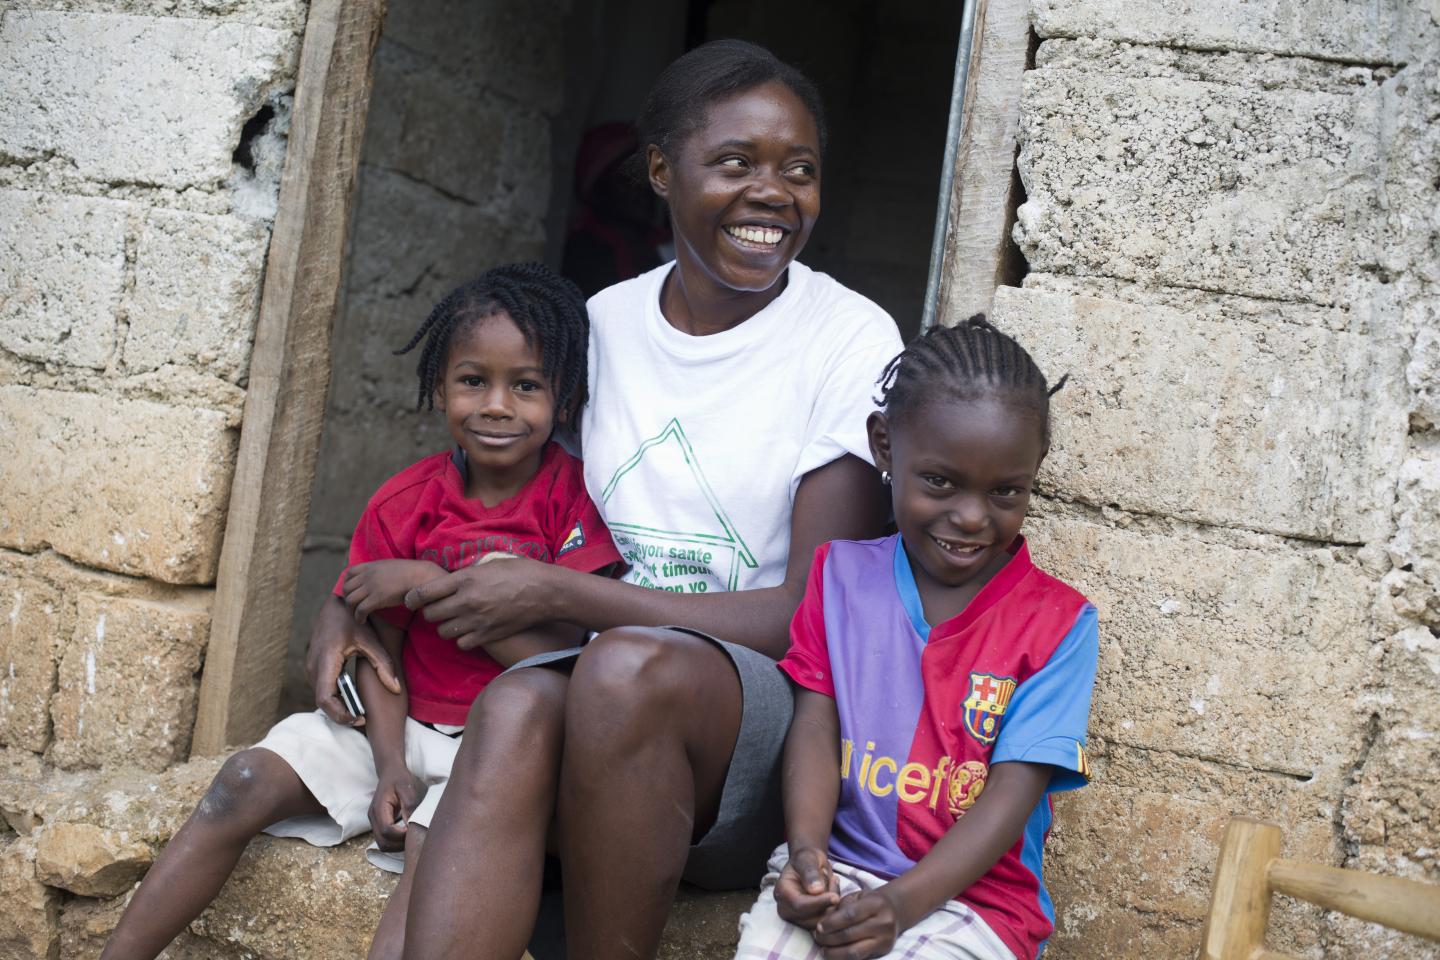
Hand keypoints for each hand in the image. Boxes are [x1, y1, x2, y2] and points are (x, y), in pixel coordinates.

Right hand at [306, 597, 400, 726]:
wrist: (336, 604)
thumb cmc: (353, 620)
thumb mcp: (371, 640)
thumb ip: (383, 664)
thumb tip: (396, 689)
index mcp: (326, 660)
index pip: (325, 698)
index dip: (340, 713)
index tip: (358, 718)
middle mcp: (313, 666)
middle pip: (322, 702)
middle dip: (341, 714)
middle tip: (362, 719)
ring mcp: (310, 667)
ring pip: (321, 697)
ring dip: (337, 707)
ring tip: (359, 711)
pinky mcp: (313, 666)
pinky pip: (321, 688)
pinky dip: (335, 697)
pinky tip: (352, 698)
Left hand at [343, 560, 444, 623]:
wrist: (421, 577)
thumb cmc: (411, 573)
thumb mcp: (391, 566)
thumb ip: (380, 571)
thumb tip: (378, 578)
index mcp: (372, 566)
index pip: (349, 573)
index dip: (347, 584)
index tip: (352, 592)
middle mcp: (368, 575)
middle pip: (346, 588)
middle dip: (348, 599)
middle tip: (354, 607)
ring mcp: (371, 587)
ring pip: (350, 600)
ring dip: (351, 610)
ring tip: (358, 615)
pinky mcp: (376, 599)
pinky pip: (360, 610)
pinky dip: (358, 617)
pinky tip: (363, 620)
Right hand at [368, 766, 427, 851]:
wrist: (390, 772)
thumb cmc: (400, 779)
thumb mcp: (407, 788)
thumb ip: (409, 805)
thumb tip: (412, 824)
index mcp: (379, 808)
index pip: (386, 830)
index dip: (400, 835)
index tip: (413, 830)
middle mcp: (373, 817)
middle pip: (383, 842)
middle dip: (399, 844)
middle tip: (414, 838)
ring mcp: (374, 822)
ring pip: (382, 844)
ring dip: (397, 846)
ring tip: (410, 838)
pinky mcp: (378, 824)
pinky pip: (384, 840)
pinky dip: (394, 843)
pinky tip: (406, 835)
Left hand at [404, 554, 555, 650]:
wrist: (547, 592)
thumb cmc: (521, 572)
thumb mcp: (490, 564)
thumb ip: (467, 573)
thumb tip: (450, 578)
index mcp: (465, 579)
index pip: (424, 592)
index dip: (412, 597)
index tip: (410, 600)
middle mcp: (467, 601)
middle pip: (430, 615)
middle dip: (431, 612)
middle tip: (439, 608)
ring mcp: (477, 620)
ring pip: (443, 631)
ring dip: (446, 626)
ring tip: (455, 619)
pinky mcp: (488, 635)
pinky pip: (461, 644)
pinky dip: (462, 639)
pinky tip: (470, 631)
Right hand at [775, 846, 839, 929]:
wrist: (809, 865)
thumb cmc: (806, 860)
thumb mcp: (807, 859)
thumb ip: (810, 872)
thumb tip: (816, 890)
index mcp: (781, 893)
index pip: (800, 906)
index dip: (819, 903)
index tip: (836, 897)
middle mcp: (786, 910)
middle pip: (811, 918)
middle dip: (827, 903)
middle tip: (834, 879)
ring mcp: (796, 918)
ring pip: (821, 921)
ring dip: (832, 905)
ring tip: (833, 882)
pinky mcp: (808, 923)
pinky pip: (826, 922)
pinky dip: (834, 909)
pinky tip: (834, 891)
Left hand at [813, 886, 904, 959]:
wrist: (893, 913)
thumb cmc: (869, 902)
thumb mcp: (857, 897)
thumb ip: (841, 907)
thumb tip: (822, 922)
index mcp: (876, 903)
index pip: (850, 915)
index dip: (832, 923)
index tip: (819, 926)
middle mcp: (883, 922)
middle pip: (850, 935)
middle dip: (829, 938)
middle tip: (817, 937)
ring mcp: (885, 939)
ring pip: (854, 952)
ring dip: (834, 952)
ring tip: (823, 948)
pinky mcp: (883, 951)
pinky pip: (859, 959)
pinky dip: (843, 958)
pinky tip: (834, 954)